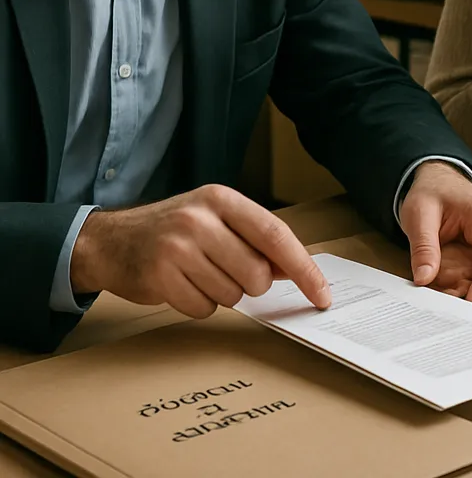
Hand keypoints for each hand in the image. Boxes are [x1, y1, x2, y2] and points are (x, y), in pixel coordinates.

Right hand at [70, 185, 330, 317]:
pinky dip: (200, 305)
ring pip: (232, 295)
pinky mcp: (159, 276)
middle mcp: (200, 219)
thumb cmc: (175, 230)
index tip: (322, 295)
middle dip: (253, 284)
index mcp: (223, 199)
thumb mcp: (216, 219)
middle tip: (229, 271)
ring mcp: (177, 247)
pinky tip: (182, 285)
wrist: (111, 241)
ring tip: (198, 273)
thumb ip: (256, 239)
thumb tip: (300, 270)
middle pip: (257, 273)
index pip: (275, 235)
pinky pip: (204, 309)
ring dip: (223, 293)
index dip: (303, 268)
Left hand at [400, 162, 471, 305]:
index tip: (469, 313)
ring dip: (453, 294)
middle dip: (463, 298)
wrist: (439, 183)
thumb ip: (424, 246)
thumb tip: (424, 278)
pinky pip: (468, 286)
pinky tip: (434, 292)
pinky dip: (450, 290)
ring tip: (430, 297)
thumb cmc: (435, 192)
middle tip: (436, 312)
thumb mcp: (420, 213)